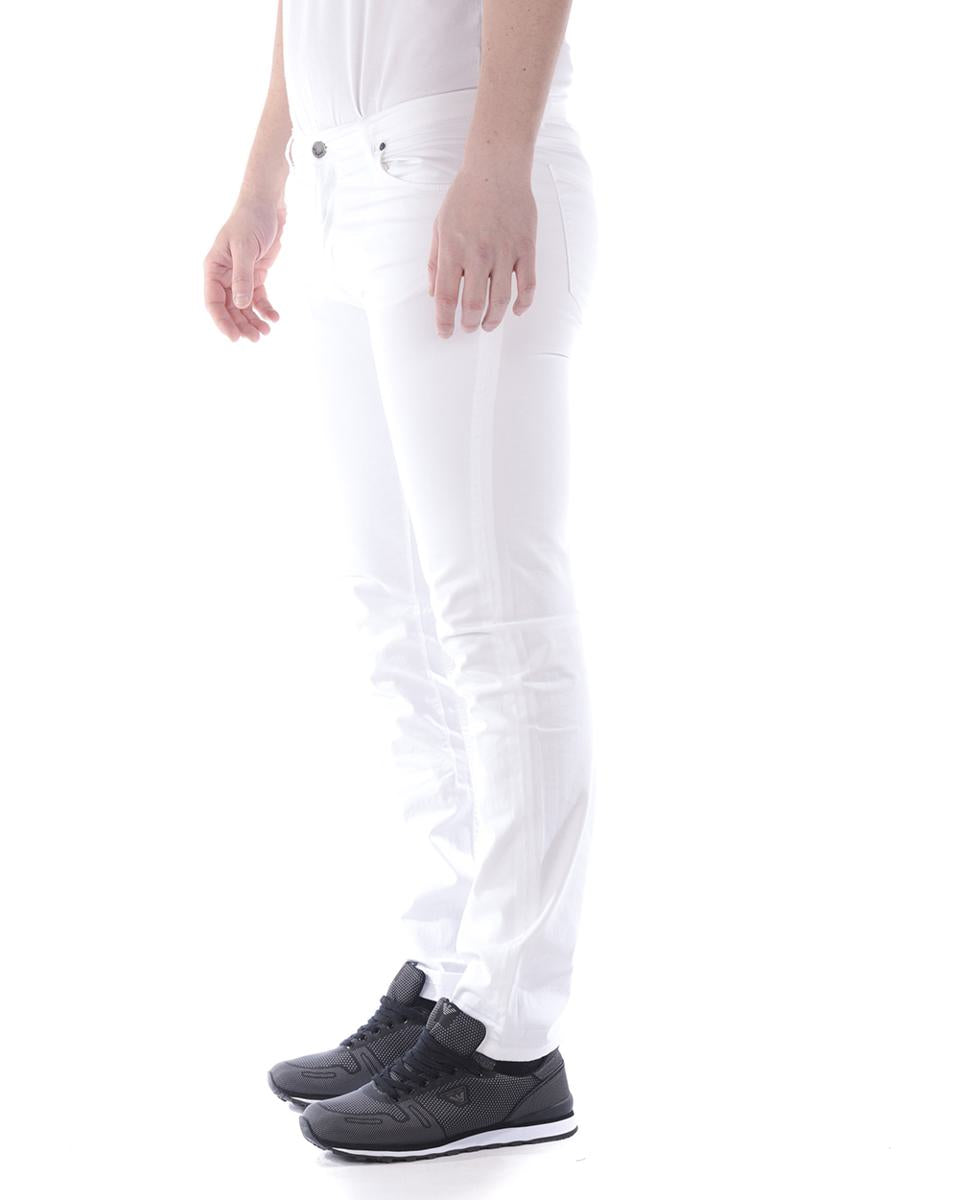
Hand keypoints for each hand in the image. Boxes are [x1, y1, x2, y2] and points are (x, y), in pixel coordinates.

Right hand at [203, 200, 285, 342]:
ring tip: (265, 332)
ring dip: (253, 321)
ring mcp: (240, 276)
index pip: (213, 301)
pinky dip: (265, 309)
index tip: (234, 337)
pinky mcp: (256, 275)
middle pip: (229, 308)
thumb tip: (238, 304)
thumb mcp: (245, 248)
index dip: (222, 321)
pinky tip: (274, 318)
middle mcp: (224, 275)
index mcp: (213, 268)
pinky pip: (258, 298)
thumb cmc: (251, 220)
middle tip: (256, 339)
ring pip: (243, 306)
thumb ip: (242, 277)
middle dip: (241, 324)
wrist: (267, 205)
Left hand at [428, 163, 536, 337]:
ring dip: (493, 320)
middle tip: (468, 328)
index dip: (444, 321)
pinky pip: (527, 285)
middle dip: (469, 324)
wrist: (496, 169)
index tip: (445, 333)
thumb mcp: (439, 226)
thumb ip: (434, 261)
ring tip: (487, 325)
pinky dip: (522, 303)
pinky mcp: (525, 248)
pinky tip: (516, 311)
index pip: (445, 297)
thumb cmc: (465, 196)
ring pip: (500, 300)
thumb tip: (433, 292)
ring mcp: (504, 252)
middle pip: (473, 305)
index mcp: (453, 249)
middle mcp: (478, 254)